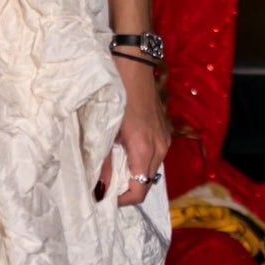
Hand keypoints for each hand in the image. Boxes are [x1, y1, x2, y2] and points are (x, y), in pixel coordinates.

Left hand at [104, 56, 170, 207]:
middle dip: (126, 189)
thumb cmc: (115, 92)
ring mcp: (165, 139)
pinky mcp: (164, 131)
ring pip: (150, 170)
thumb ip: (104, 162)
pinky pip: (154, 156)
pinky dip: (140, 161)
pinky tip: (124, 152)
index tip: (103, 198)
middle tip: (104, 186)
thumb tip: (100, 189)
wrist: (133, 63)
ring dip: (133, 175)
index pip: (139, 191)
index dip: (121, 200)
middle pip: (146, 183)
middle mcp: (160, 148)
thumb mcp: (105, 130)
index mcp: (145, 149)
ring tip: (112, 169)